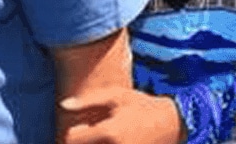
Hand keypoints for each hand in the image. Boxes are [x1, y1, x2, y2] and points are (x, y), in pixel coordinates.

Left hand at [60, 86, 182, 143]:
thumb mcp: (117, 96)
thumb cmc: (142, 106)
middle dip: (83, 143)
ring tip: (105, 138)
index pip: (72, 139)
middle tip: (94, 135)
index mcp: (108, 133)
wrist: (172, 123)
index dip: (75, 133)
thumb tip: (63, 105)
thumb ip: (89, 100)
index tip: (86, 127)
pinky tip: (113, 142)